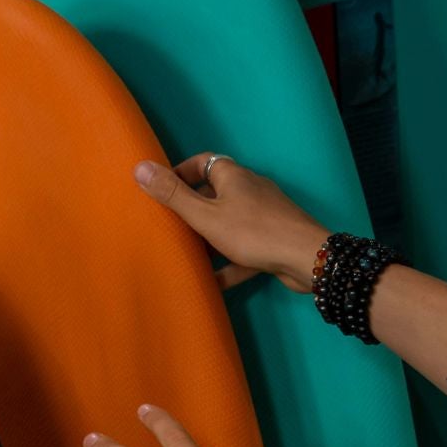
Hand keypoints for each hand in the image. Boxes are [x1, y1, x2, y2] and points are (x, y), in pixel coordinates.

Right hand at [135, 154, 327, 292]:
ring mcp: (264, 216)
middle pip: (215, 194)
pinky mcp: (273, 242)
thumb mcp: (206, 215)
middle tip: (169, 228)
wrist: (306, 258)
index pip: (201, 162)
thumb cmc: (253, 232)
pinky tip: (213, 283)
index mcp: (232, 176)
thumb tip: (139, 167)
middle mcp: (249, 190)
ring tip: (187, 256)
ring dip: (210, 240)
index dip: (180, 173)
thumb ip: (173, 196)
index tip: (161, 192)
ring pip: (229, 225)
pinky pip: (244, 250)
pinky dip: (229, 264)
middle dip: (192, 211)